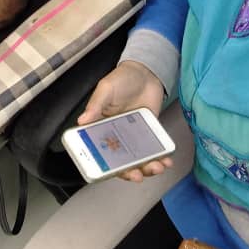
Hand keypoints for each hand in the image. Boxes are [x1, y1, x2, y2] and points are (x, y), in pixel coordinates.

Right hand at [78, 60, 171, 182]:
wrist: (146, 72)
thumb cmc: (122, 79)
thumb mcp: (106, 89)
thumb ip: (95, 104)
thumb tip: (82, 121)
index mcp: (102, 128)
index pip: (101, 152)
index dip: (104, 166)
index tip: (110, 173)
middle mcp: (117, 136)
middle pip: (121, 161)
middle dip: (130, 172)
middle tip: (138, 175)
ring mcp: (134, 136)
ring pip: (139, 159)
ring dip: (148, 167)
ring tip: (157, 167)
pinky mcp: (149, 133)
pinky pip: (154, 150)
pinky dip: (161, 158)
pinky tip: (167, 160)